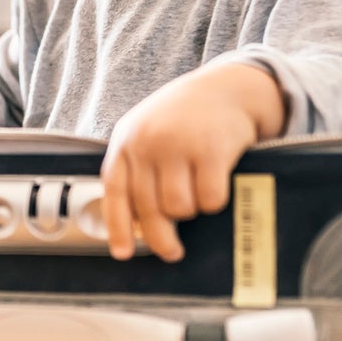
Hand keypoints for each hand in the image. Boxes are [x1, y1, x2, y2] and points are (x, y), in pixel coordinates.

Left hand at [100, 60, 286, 261]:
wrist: (226, 87)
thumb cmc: (184, 118)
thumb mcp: (148, 132)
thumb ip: (138, 169)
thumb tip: (136, 225)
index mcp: (126, 141)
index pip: (115, 192)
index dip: (117, 227)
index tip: (123, 253)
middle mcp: (148, 143)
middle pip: (149, 209)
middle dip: (162, 238)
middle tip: (173, 252)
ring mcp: (178, 146)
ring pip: (179, 208)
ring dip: (191, 212)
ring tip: (197, 197)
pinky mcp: (211, 151)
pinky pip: (209, 199)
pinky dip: (215, 202)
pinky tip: (217, 187)